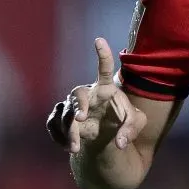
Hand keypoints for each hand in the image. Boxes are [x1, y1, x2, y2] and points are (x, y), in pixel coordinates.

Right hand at [46, 38, 146, 153]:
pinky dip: (60, 137)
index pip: (104, 69)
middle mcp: (88, 94)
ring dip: (68, 129)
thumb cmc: (123, 121)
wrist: (107, 135)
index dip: (102, 54)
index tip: (99, 40)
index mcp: (106, 88)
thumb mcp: (135, 124)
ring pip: (63, 112)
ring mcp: (73, 106)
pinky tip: (70, 147)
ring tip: (75, 146)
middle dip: (77, 105)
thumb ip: (131, 130)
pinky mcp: (63, 119)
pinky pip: (54, 124)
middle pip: (77, 93)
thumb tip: (120, 143)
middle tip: (80, 118)